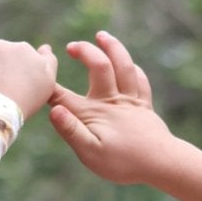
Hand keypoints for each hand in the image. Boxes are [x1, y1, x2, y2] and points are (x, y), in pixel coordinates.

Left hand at [0, 40, 56, 121]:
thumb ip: (48, 60)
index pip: (23, 60)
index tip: (21, 89)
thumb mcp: (48, 79)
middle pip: (2, 61)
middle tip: (5, 96)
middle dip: (2, 73)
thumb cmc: (27, 96)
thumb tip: (45, 46)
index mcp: (23, 49)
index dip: (22, 75)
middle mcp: (2, 46)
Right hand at [47, 31, 176, 183]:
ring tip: (102, 35)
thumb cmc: (124, 163)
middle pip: (99, 66)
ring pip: (123, 65)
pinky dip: (133, 69)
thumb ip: (71, 131)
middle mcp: (111, 101)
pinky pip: (140, 81)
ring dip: (112, 47)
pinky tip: (129, 65)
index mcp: (93, 113)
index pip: (63, 96)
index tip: (38, 75)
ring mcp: (130, 102)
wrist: (163, 165)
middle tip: (72, 47)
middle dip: (85, 51)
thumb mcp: (91, 154)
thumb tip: (54, 109)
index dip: (48, 85)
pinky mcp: (144, 107)